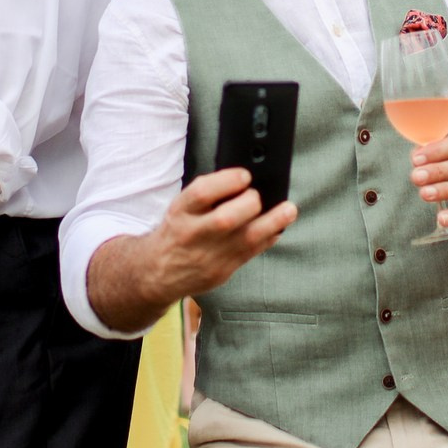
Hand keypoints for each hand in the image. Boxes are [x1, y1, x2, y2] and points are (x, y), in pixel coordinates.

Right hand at [152, 166, 297, 297]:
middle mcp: (192, 234)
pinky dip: (268, 238)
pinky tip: (278, 228)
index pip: (201, 193)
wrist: (158, 271)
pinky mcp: (221, 271)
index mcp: (180, 212)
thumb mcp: (181, 208)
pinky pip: (251, 253)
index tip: (245, 175)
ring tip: (289, 210)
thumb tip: (245, 180)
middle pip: (226, 218)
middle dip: (249, 203)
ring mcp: (208, 256)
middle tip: (257, 195)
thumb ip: (208, 195)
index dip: (227, 181)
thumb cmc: (178, 231)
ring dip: (272, 222)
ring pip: (245, 239)